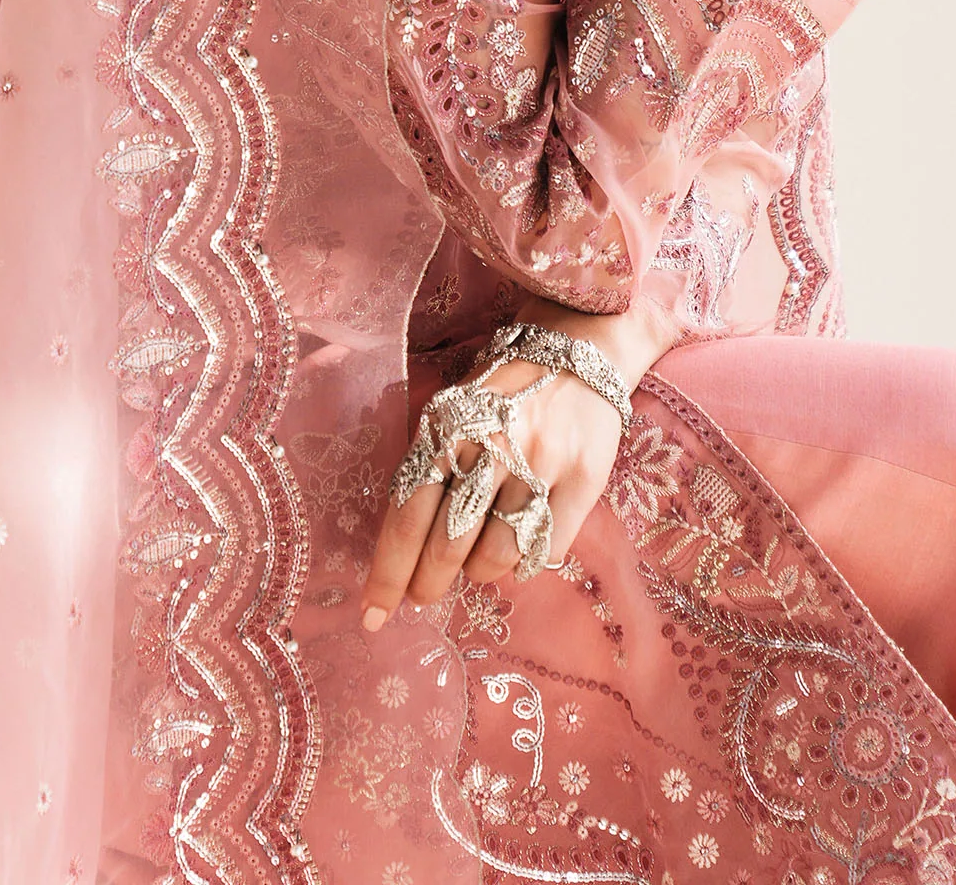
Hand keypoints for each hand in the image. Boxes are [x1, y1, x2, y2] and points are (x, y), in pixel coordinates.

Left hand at [360, 295, 677, 627]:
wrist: (581, 342)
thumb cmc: (505, 385)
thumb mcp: (455, 410)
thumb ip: (433, 465)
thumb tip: (406, 549)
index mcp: (448, 425)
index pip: (407, 511)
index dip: (388, 570)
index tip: (372, 613)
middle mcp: (491, 443)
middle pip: (447, 543)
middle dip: (427, 584)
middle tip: (422, 598)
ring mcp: (540, 462)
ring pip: (495, 555)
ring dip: (478, 572)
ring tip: (476, 561)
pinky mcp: (583, 478)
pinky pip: (544, 550)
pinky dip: (524, 562)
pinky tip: (518, 548)